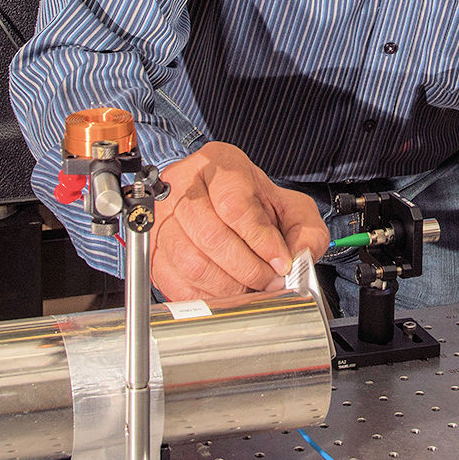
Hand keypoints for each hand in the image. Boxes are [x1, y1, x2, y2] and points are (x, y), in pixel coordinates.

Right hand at [149, 141, 329, 300]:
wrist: (219, 204)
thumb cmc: (253, 204)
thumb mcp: (292, 207)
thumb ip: (307, 231)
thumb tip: (299, 256)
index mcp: (218, 164)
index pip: (235, 205)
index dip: (261, 240)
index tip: (281, 261)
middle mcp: (182, 185)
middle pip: (212, 236)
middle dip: (248, 269)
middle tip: (268, 280)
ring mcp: (161, 218)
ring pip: (192, 262)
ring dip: (228, 286)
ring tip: (250, 288)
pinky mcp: (151, 249)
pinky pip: (174, 282)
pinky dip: (204, 296)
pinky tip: (225, 293)